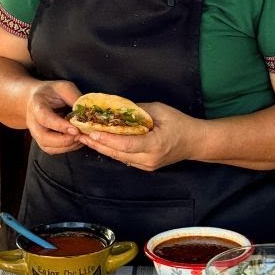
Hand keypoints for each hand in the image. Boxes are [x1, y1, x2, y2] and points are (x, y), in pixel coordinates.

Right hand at [26, 80, 83, 153]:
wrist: (36, 99)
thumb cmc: (51, 92)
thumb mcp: (63, 88)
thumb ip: (74, 98)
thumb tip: (88, 111)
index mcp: (37, 106)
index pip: (45, 118)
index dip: (60, 126)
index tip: (76, 129)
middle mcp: (33, 122)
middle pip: (44, 138)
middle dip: (65, 140)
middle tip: (81, 135)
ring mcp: (36, 133)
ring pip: (49, 147)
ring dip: (67, 146)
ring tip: (81, 138)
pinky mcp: (42, 141)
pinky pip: (53, 150)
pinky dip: (66, 148)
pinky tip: (77, 141)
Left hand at [77, 102, 194, 169]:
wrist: (195, 142)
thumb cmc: (180, 123)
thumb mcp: (161, 110)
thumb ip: (138, 110)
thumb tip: (116, 107)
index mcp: (155, 145)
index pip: (126, 144)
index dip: (107, 139)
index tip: (91, 132)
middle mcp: (149, 159)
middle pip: (117, 153)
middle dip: (97, 143)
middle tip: (79, 133)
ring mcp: (146, 165)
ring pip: (118, 157)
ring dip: (100, 147)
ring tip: (83, 137)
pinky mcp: (144, 166)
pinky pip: (124, 158)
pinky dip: (111, 149)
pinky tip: (98, 141)